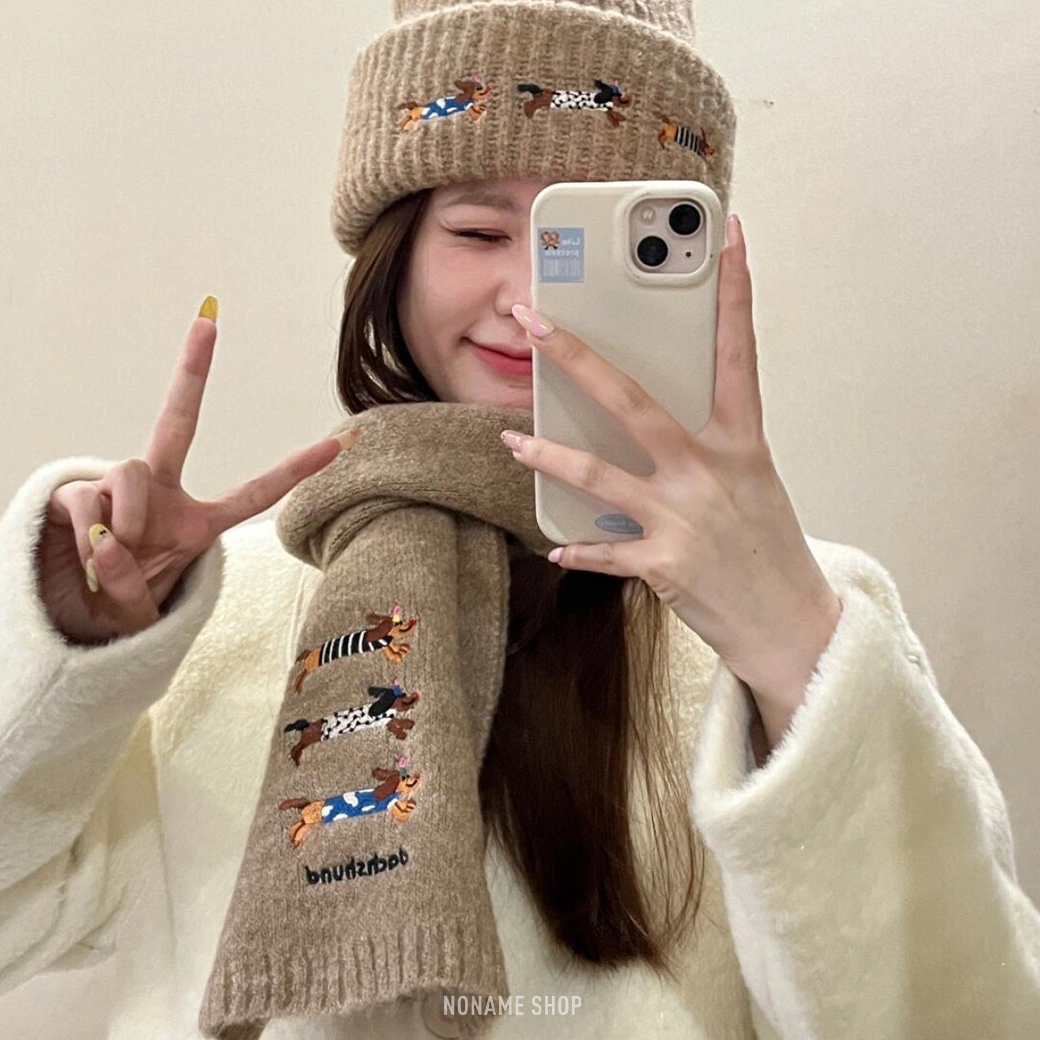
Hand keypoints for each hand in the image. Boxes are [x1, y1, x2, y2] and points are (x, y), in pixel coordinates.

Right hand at [36, 301, 357, 645]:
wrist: (66, 611)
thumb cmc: (118, 604)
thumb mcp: (138, 614)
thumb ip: (131, 589)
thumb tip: (110, 544)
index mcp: (197, 523)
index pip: (255, 494)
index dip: (297, 470)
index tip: (343, 441)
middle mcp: (162, 493)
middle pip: (178, 425)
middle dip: (192, 373)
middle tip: (207, 320)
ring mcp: (119, 487)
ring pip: (134, 475)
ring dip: (129, 523)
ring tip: (114, 560)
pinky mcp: (78, 491)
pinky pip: (93, 501)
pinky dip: (92, 533)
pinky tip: (87, 552)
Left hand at [505, 216, 842, 743]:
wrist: (793, 626)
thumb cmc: (768, 548)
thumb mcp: (749, 484)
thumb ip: (703, 448)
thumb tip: (646, 427)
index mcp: (741, 443)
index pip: (738, 353)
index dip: (736, 292)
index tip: (730, 237)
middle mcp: (710, 471)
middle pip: (633, 400)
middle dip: (577, 357)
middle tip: (534, 321)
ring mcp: (684, 518)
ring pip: (599, 473)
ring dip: (549, 454)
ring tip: (511, 441)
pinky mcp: (663, 565)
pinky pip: (601, 550)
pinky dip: (577, 548)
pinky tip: (555, 545)